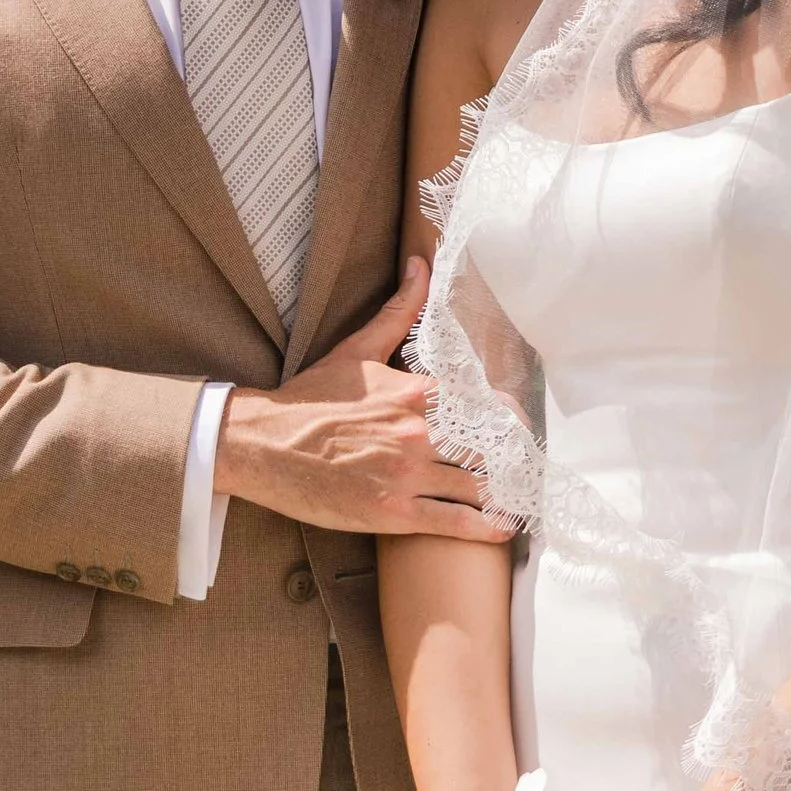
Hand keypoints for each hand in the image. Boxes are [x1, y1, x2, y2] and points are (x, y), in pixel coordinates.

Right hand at [216, 260, 512, 543]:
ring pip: (476, 486)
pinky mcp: (392, 512)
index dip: (509, 417)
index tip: (520, 426)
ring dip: (504, 493)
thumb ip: (399, 309)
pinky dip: (482, 527)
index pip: (483, 403)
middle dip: (513, 458)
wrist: (262, 445)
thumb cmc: (311, 398)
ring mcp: (406, 475)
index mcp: (414, 392)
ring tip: (522, 496)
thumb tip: (421, 263)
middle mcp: (417, 433)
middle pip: (489, 448)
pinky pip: (451, 521)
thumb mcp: (357, 348)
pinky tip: (502, 527)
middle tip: (528, 466)